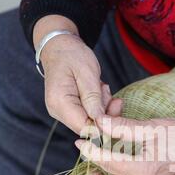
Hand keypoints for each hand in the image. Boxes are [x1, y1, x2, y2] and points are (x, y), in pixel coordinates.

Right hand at [34, 15, 115, 133]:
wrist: (59, 46)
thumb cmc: (72, 55)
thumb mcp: (87, 73)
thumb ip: (93, 100)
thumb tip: (101, 123)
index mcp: (59, 102)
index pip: (84, 127)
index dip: (104, 124)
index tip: (116, 106)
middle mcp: (57, 111)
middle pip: (88, 126)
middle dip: (104, 112)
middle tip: (107, 90)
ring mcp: (62, 112)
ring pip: (90, 121)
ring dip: (102, 106)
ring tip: (101, 87)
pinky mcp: (68, 110)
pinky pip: (88, 115)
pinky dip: (97, 105)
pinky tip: (97, 91)